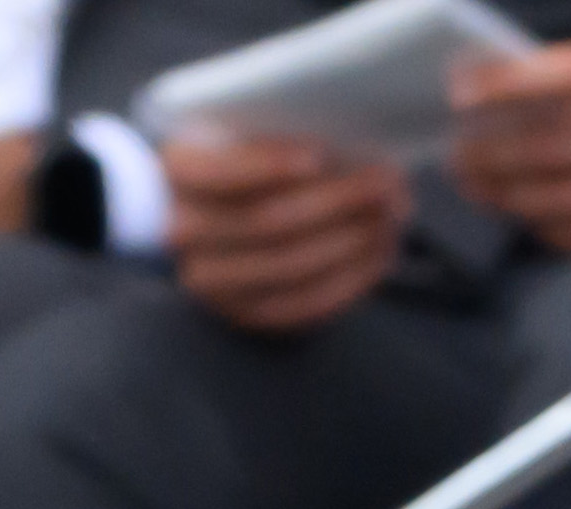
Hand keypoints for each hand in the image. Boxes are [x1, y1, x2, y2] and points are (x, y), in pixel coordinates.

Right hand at [161, 130, 411, 328]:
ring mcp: (215, 282)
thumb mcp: (235, 133)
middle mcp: (186, 232)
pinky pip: (305, 305)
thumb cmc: (230, 159)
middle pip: (269, 223)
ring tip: (392, 216)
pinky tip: (381, 253)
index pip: (223, 172)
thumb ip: (273, 134)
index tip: (320, 155)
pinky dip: (351, 279)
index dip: (271, 165)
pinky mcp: (247, 313)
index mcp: (177, 174)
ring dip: (353, 242)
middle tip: (388, 184)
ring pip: (293, 267)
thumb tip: (347, 142)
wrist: (198, 214)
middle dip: (338, 202)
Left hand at [444, 40, 570, 251]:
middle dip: (496, 152)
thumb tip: (538, 90)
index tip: (463, 88)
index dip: (509, 86)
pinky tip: (526, 217)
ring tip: (475, 184)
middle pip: (557, 146)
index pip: (570, 76)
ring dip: (512, 194)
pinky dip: (553, 227)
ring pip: (568, 195)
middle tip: (455, 150)